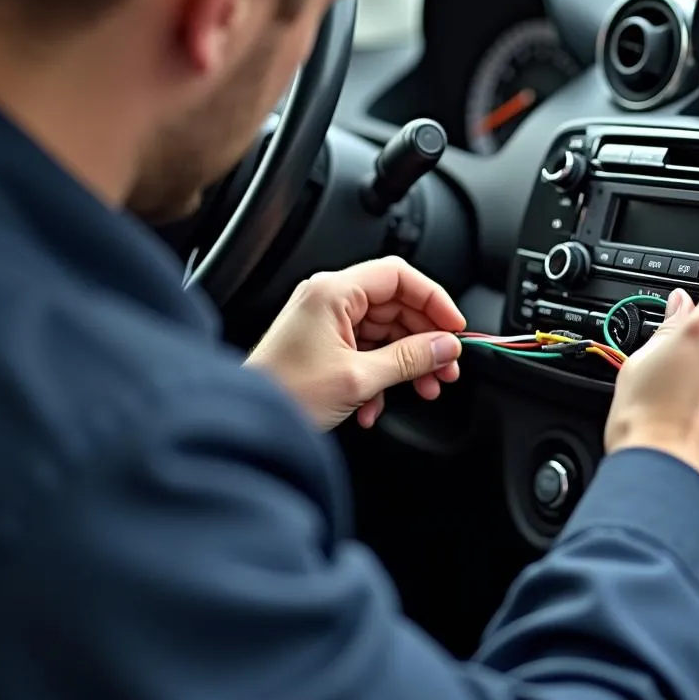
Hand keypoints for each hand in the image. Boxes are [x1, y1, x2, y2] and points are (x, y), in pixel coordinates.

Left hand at [245, 257, 464, 430]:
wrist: (244, 422)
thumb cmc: (282, 393)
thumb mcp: (358, 377)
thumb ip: (409, 359)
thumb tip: (446, 347)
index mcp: (333, 292)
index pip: (398, 276)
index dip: (434, 299)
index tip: (455, 327)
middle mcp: (329, 299)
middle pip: (396, 306)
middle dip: (425, 340)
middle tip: (447, 367)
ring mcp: (326, 321)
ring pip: (386, 332)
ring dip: (407, 364)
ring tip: (425, 388)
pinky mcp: (324, 345)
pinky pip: (368, 351)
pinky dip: (381, 376)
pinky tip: (376, 405)